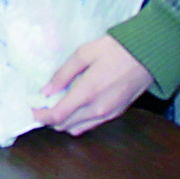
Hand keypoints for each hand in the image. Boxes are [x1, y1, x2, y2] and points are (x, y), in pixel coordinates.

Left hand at [33, 35, 151, 134]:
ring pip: (78, 129)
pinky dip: (78, 120)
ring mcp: (109, 114)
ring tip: (56, 105)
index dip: (40, 116)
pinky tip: (75, 105)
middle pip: (64, 126)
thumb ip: (63, 74)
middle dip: (49, 119)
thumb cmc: (116, 49)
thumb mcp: (84, 53)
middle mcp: (98, 109)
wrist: (149, 55)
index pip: (57, 116)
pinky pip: (91, 125)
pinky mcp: (117, 114)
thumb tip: (46, 91)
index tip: (30, 110)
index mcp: (88, 92)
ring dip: (63, 122)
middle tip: (41, 105)